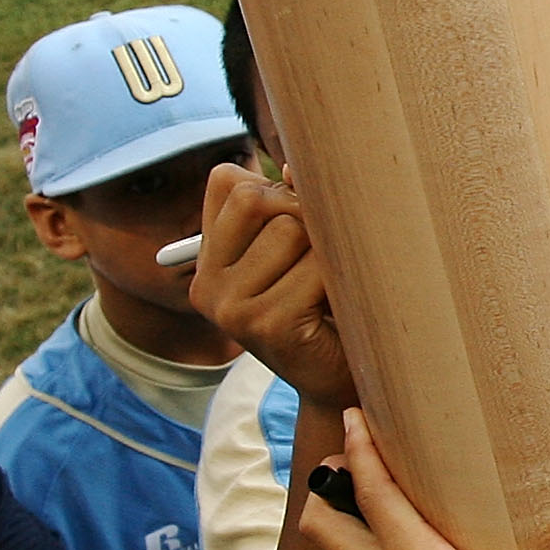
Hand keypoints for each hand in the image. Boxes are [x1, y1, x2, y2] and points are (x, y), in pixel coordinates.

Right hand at [191, 164, 356, 405]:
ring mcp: (230, 307)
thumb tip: (295, 167)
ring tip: (332, 285)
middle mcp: (207, 284)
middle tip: (326, 255)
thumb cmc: (327, 307)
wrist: (342, 382)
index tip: (300, 226)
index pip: (228, 182)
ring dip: (327, 249)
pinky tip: (339, 307)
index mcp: (208, 260)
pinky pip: (316, 268)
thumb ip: (293, 203)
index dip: (275, 189)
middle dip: (303, 213)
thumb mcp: (303, 248)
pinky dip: (341, 278)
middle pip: (256, 197)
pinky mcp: (264, 326)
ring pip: (291, 228)